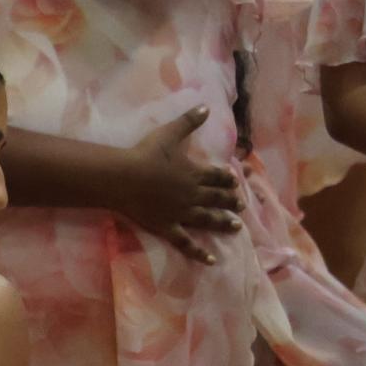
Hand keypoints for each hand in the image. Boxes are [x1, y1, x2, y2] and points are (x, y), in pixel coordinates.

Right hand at [112, 107, 243, 265]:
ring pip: (208, 219)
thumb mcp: (170, 133)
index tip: (239, 181)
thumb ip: (189, 120)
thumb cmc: (145, 154)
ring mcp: (182, 213)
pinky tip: (211, 260)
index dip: (229, 179)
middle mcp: (193, 195)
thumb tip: (207, 105)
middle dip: (231, 201)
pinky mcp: (168, 227)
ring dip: (224, 223)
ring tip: (236, 227)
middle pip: (217, 198)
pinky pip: (186, 243)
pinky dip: (199, 252)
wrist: (124, 178)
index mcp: (195, 173)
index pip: (218, 176)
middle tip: (242, 205)